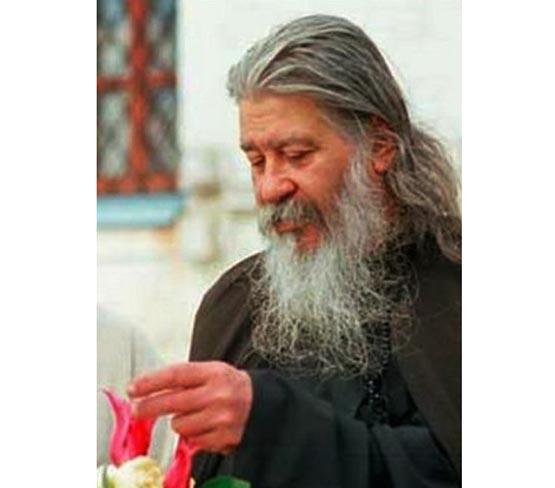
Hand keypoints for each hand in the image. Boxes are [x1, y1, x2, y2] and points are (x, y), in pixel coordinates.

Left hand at [127, 361, 252, 454]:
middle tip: (137, 409)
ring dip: (180, 421)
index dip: (151, 382)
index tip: (133, 388)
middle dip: (149, 406)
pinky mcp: (223, 438)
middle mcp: (218, 394)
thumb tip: (150, 390)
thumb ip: (186, 379)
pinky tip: (206, 425)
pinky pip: (193, 440)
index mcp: (214, 373)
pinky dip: (194, 434)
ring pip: (180, 424)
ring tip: (194, 414)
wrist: (263, 403)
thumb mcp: (212, 372)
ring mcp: (221, 417)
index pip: (176, 375)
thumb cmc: (231, 385)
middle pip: (173, 402)